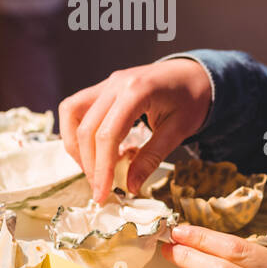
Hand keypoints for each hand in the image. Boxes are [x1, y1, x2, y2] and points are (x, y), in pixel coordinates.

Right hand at [59, 58, 212, 201]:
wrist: (194, 74)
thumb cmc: (192, 98)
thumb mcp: (179, 130)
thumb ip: (151, 157)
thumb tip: (130, 186)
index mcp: (137, 91)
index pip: (107, 135)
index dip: (101, 168)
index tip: (102, 194)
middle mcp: (115, 84)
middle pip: (86, 128)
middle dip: (89, 164)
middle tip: (100, 189)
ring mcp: (107, 83)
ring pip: (72, 114)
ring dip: (76, 146)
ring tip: (93, 169)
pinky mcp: (103, 88)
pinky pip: (77, 108)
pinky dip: (78, 132)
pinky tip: (95, 150)